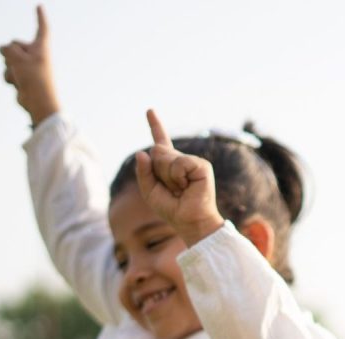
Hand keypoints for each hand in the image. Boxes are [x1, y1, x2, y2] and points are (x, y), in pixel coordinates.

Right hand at [0, 6, 58, 125]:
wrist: (39, 104)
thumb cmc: (34, 79)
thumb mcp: (17, 57)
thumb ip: (7, 48)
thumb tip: (2, 50)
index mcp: (41, 48)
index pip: (42, 28)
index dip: (40, 17)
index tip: (40, 6)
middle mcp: (36, 56)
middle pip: (14, 44)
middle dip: (10, 53)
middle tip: (21, 66)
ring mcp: (28, 68)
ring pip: (8, 60)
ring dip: (10, 69)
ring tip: (21, 78)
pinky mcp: (23, 79)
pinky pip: (8, 72)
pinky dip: (10, 78)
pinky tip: (18, 86)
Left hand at [134, 110, 223, 245]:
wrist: (190, 223)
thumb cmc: (173, 210)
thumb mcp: (150, 192)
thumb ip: (143, 173)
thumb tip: (142, 152)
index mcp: (170, 166)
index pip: (161, 142)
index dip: (155, 126)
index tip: (150, 110)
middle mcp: (182, 161)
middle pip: (157, 152)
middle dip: (158, 172)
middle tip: (173, 189)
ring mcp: (192, 162)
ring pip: (166, 157)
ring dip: (168, 177)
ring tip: (181, 190)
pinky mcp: (201, 166)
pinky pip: (179, 164)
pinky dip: (178, 177)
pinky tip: (187, 187)